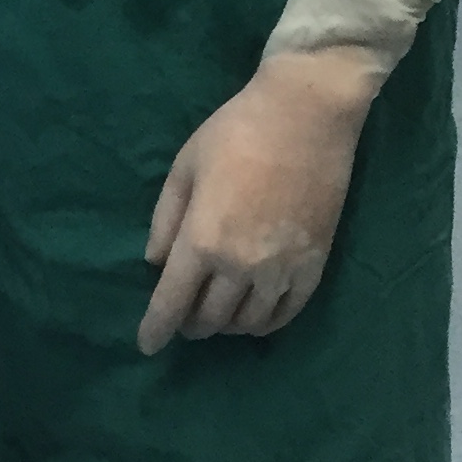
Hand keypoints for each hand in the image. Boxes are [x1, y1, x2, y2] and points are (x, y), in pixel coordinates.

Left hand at [137, 45, 382, 355]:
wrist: (305, 116)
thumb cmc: (234, 132)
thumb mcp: (184, 168)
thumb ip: (165, 220)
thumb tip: (155, 264)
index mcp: (202, 240)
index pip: (172, 303)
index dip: (156, 329)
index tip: (147, 345)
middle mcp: (240, 266)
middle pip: (210, 318)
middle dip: (190, 324)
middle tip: (183, 316)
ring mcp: (281, 270)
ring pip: (247, 323)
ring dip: (226, 325)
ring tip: (216, 314)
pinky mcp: (314, 266)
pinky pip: (285, 314)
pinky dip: (264, 323)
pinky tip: (253, 316)